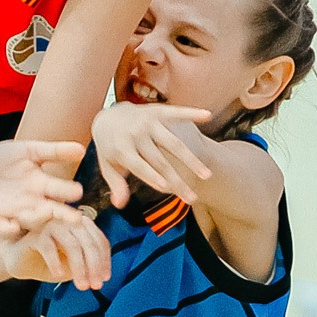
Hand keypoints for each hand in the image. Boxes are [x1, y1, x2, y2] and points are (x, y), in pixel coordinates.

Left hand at [0, 139, 84, 239]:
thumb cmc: (3, 161)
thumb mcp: (26, 151)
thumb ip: (52, 151)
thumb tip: (82, 149)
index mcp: (43, 185)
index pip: (60, 189)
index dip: (68, 191)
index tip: (78, 192)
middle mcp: (34, 203)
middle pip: (53, 211)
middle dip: (64, 215)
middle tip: (76, 219)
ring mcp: (17, 214)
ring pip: (32, 221)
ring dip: (38, 219)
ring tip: (45, 213)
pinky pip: (5, 228)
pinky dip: (7, 228)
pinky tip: (11, 224)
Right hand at [7, 210, 110, 290]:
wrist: (20, 262)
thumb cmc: (48, 263)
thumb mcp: (73, 265)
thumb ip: (88, 264)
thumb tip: (101, 274)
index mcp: (80, 224)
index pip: (99, 240)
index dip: (104, 261)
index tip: (104, 279)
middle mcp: (67, 220)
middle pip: (88, 242)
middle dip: (94, 266)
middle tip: (95, 285)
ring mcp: (51, 225)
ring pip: (72, 245)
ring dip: (79, 268)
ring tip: (80, 285)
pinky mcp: (34, 234)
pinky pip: (49, 248)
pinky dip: (56, 263)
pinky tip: (57, 275)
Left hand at [92, 99, 214, 208]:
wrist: (108, 116)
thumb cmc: (111, 147)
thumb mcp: (108, 165)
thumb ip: (116, 184)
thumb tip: (120, 205)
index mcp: (121, 148)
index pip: (139, 166)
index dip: (152, 176)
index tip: (168, 188)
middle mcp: (135, 134)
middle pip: (160, 161)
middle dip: (177, 180)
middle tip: (193, 198)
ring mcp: (147, 122)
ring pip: (174, 143)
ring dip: (191, 159)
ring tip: (207, 175)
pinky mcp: (158, 111)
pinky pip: (176, 112)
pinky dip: (192, 113)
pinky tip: (208, 116)